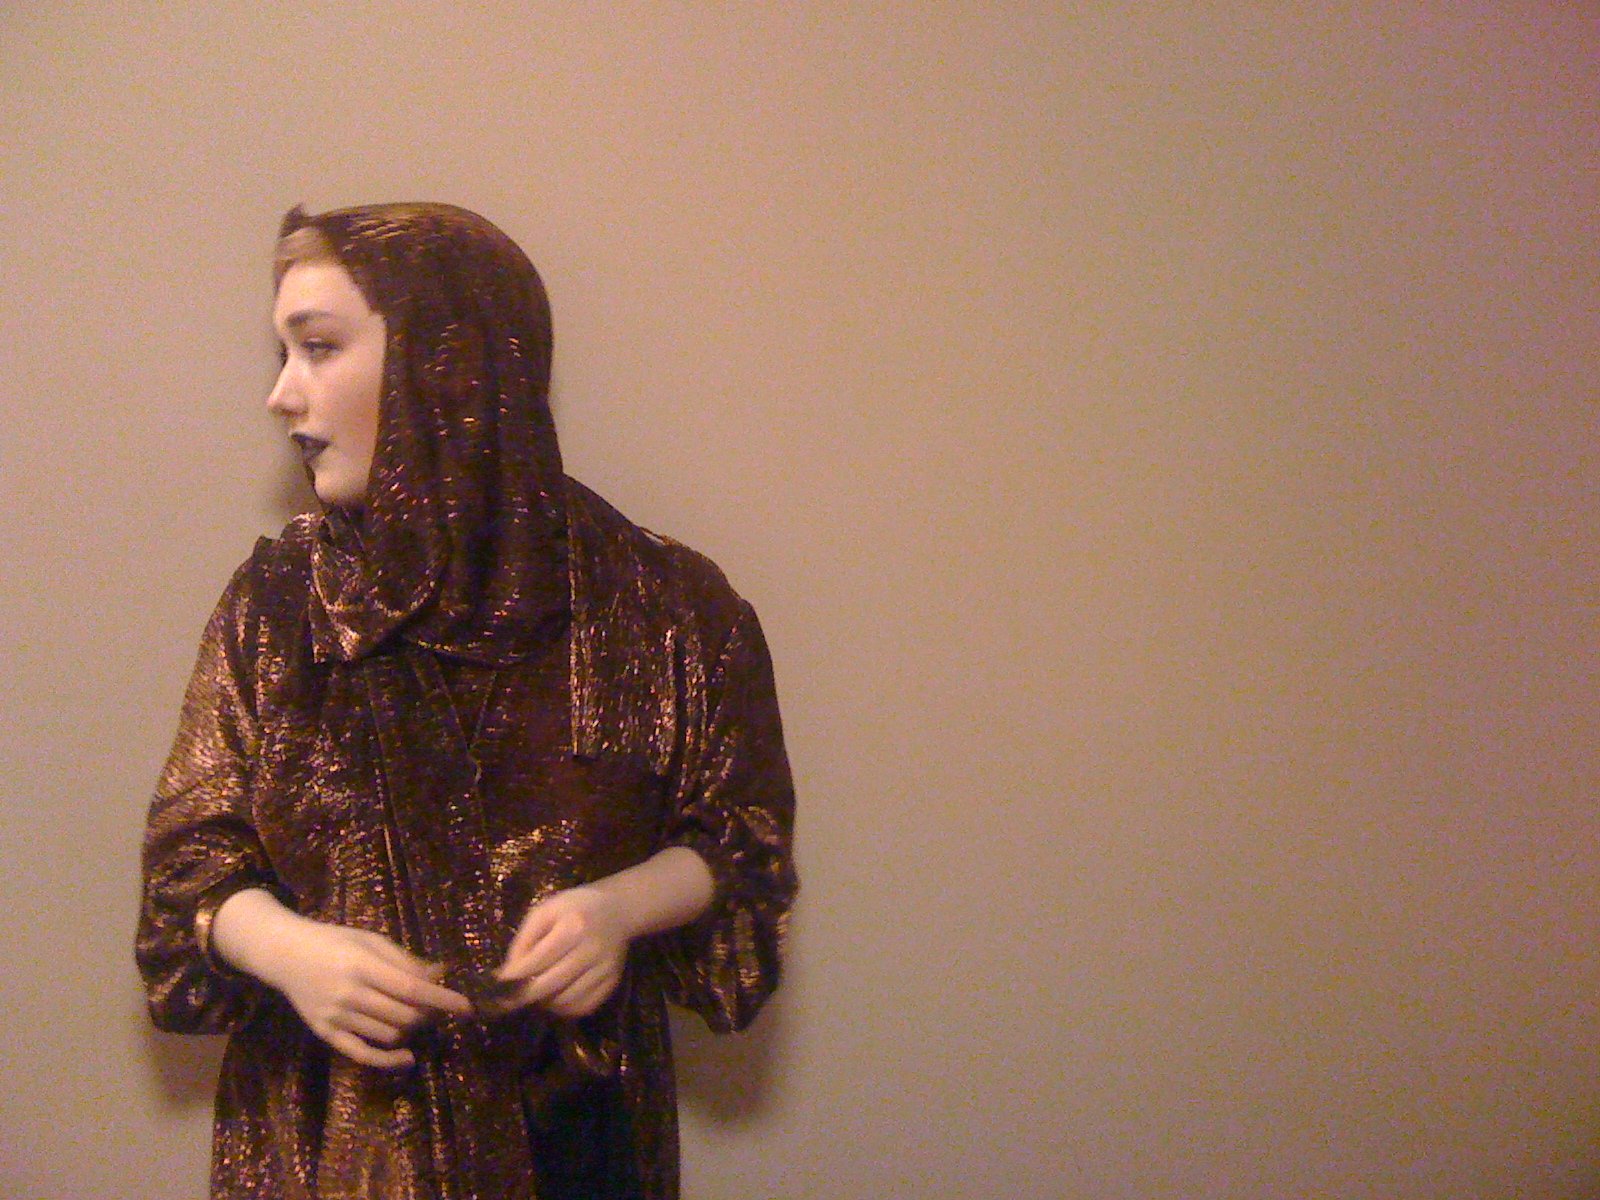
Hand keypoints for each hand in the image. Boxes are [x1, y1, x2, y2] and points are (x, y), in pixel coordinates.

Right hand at [212, 890, 470, 1068]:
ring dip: (412, 1030)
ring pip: (388, 1034)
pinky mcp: (325, 1033)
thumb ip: (404, 959)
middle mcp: (349, 993)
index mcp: (362, 964)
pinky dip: (388, 1060)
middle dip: (430, 1014)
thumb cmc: (333, 941)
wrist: (284, 954)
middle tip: (440, 1008)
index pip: (410, 988)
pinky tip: (407, 1056)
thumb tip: (441, 974)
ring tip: (419, 1018)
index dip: (442, 999)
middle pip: (403, 1014)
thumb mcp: (370, 939)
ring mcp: (335, 1016)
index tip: (466, 1006)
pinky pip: (361, 1054)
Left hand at [494, 886, 630, 1018]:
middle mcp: (591, 949)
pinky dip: (565, 1008)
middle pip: (549, 986)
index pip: (536, 962)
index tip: (496, 988)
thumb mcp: (544, 912)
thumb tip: (507, 974)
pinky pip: (584, 1007)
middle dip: (524, 996)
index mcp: (572, 926)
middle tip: (510, 999)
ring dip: (545, 1003)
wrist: (618, 909)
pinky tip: (557, 996)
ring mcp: (605, 969)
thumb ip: (524, 941)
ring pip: (566, 1001)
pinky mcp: (612, 982)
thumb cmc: (574, 907)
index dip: (513, 979)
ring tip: (537, 992)